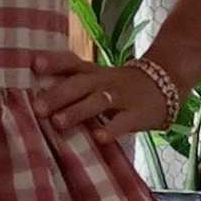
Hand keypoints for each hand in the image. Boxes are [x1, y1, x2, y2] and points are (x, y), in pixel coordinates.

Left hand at [30, 50, 171, 145]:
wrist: (167, 82)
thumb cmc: (121, 86)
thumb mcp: (99, 78)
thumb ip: (73, 83)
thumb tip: (36, 94)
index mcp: (94, 72)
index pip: (72, 63)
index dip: (54, 62)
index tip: (34, 65)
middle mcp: (105, 82)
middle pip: (80, 85)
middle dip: (58, 95)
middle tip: (37, 108)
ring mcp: (122, 97)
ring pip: (98, 102)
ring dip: (77, 112)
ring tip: (57, 123)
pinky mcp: (137, 114)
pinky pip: (123, 122)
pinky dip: (111, 129)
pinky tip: (99, 138)